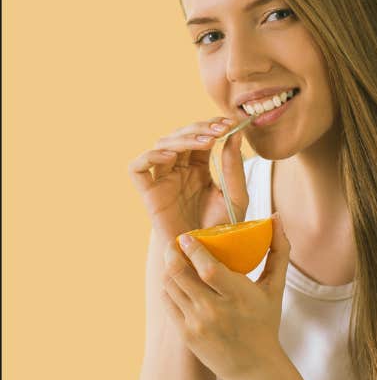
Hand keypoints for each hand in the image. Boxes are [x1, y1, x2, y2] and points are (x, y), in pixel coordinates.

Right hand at [129, 116, 248, 238]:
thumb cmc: (221, 229)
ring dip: (183, 138)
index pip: (200, 136)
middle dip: (200, 128)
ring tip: (207, 141)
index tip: (229, 124)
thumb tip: (235, 135)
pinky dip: (150, 156)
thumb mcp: (236, 196)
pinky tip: (173, 157)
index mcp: (199, 168)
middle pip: (180, 135)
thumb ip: (234, 167)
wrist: (205, 256)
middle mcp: (179, 170)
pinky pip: (137, 168)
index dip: (211, 126)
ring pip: (161, 145)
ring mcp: (162, 180)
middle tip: (220, 129)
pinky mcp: (148, 193)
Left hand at [161, 213, 291, 379]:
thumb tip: (276, 217)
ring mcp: (197, 324)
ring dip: (169, 268)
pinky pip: (168, 302)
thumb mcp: (276, 288)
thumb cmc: (266, 322)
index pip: (208, 269)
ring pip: (170, 286)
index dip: (193, 249)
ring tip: (175, 258)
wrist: (255, 366)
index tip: (187, 235)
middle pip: (180, 274)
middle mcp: (215, 311)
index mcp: (239, 297)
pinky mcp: (185, 334)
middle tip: (176, 242)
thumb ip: (278, 251)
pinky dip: (169, 287)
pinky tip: (176, 280)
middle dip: (172, 253)